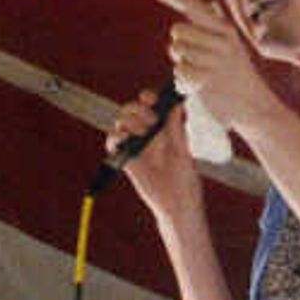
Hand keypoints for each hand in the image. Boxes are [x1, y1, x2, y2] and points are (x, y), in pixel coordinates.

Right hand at [104, 82, 202, 226]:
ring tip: (143, 133)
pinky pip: (113, 141)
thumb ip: (176, 128)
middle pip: (133, 110)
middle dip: (138, 108)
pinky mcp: (126, 158)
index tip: (150, 98)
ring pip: (122, 122)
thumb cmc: (185, 177)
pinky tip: (125, 139)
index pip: (152, 105)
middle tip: (151, 119)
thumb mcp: (183, 150)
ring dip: (129, 122)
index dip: (149, 97)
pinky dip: (115, 137)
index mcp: (165, 127)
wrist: (175, 201)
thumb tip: (175, 105)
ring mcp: (136, 145)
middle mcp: (149, 133)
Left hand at [147, 0, 272, 150]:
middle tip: (195, 61)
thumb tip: (212, 4)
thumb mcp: (232, 46)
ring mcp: (215, 58)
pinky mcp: (207, 78)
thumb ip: (218, 25)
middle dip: (179, 46)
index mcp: (225, 29)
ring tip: (201, 75)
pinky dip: (183, 83)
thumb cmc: (236, 74)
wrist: (252, 104)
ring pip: (177, 51)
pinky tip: (198, 87)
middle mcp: (222, 39)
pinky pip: (178, 72)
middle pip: (178, 30)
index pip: (194, 6)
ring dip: (182, 66)